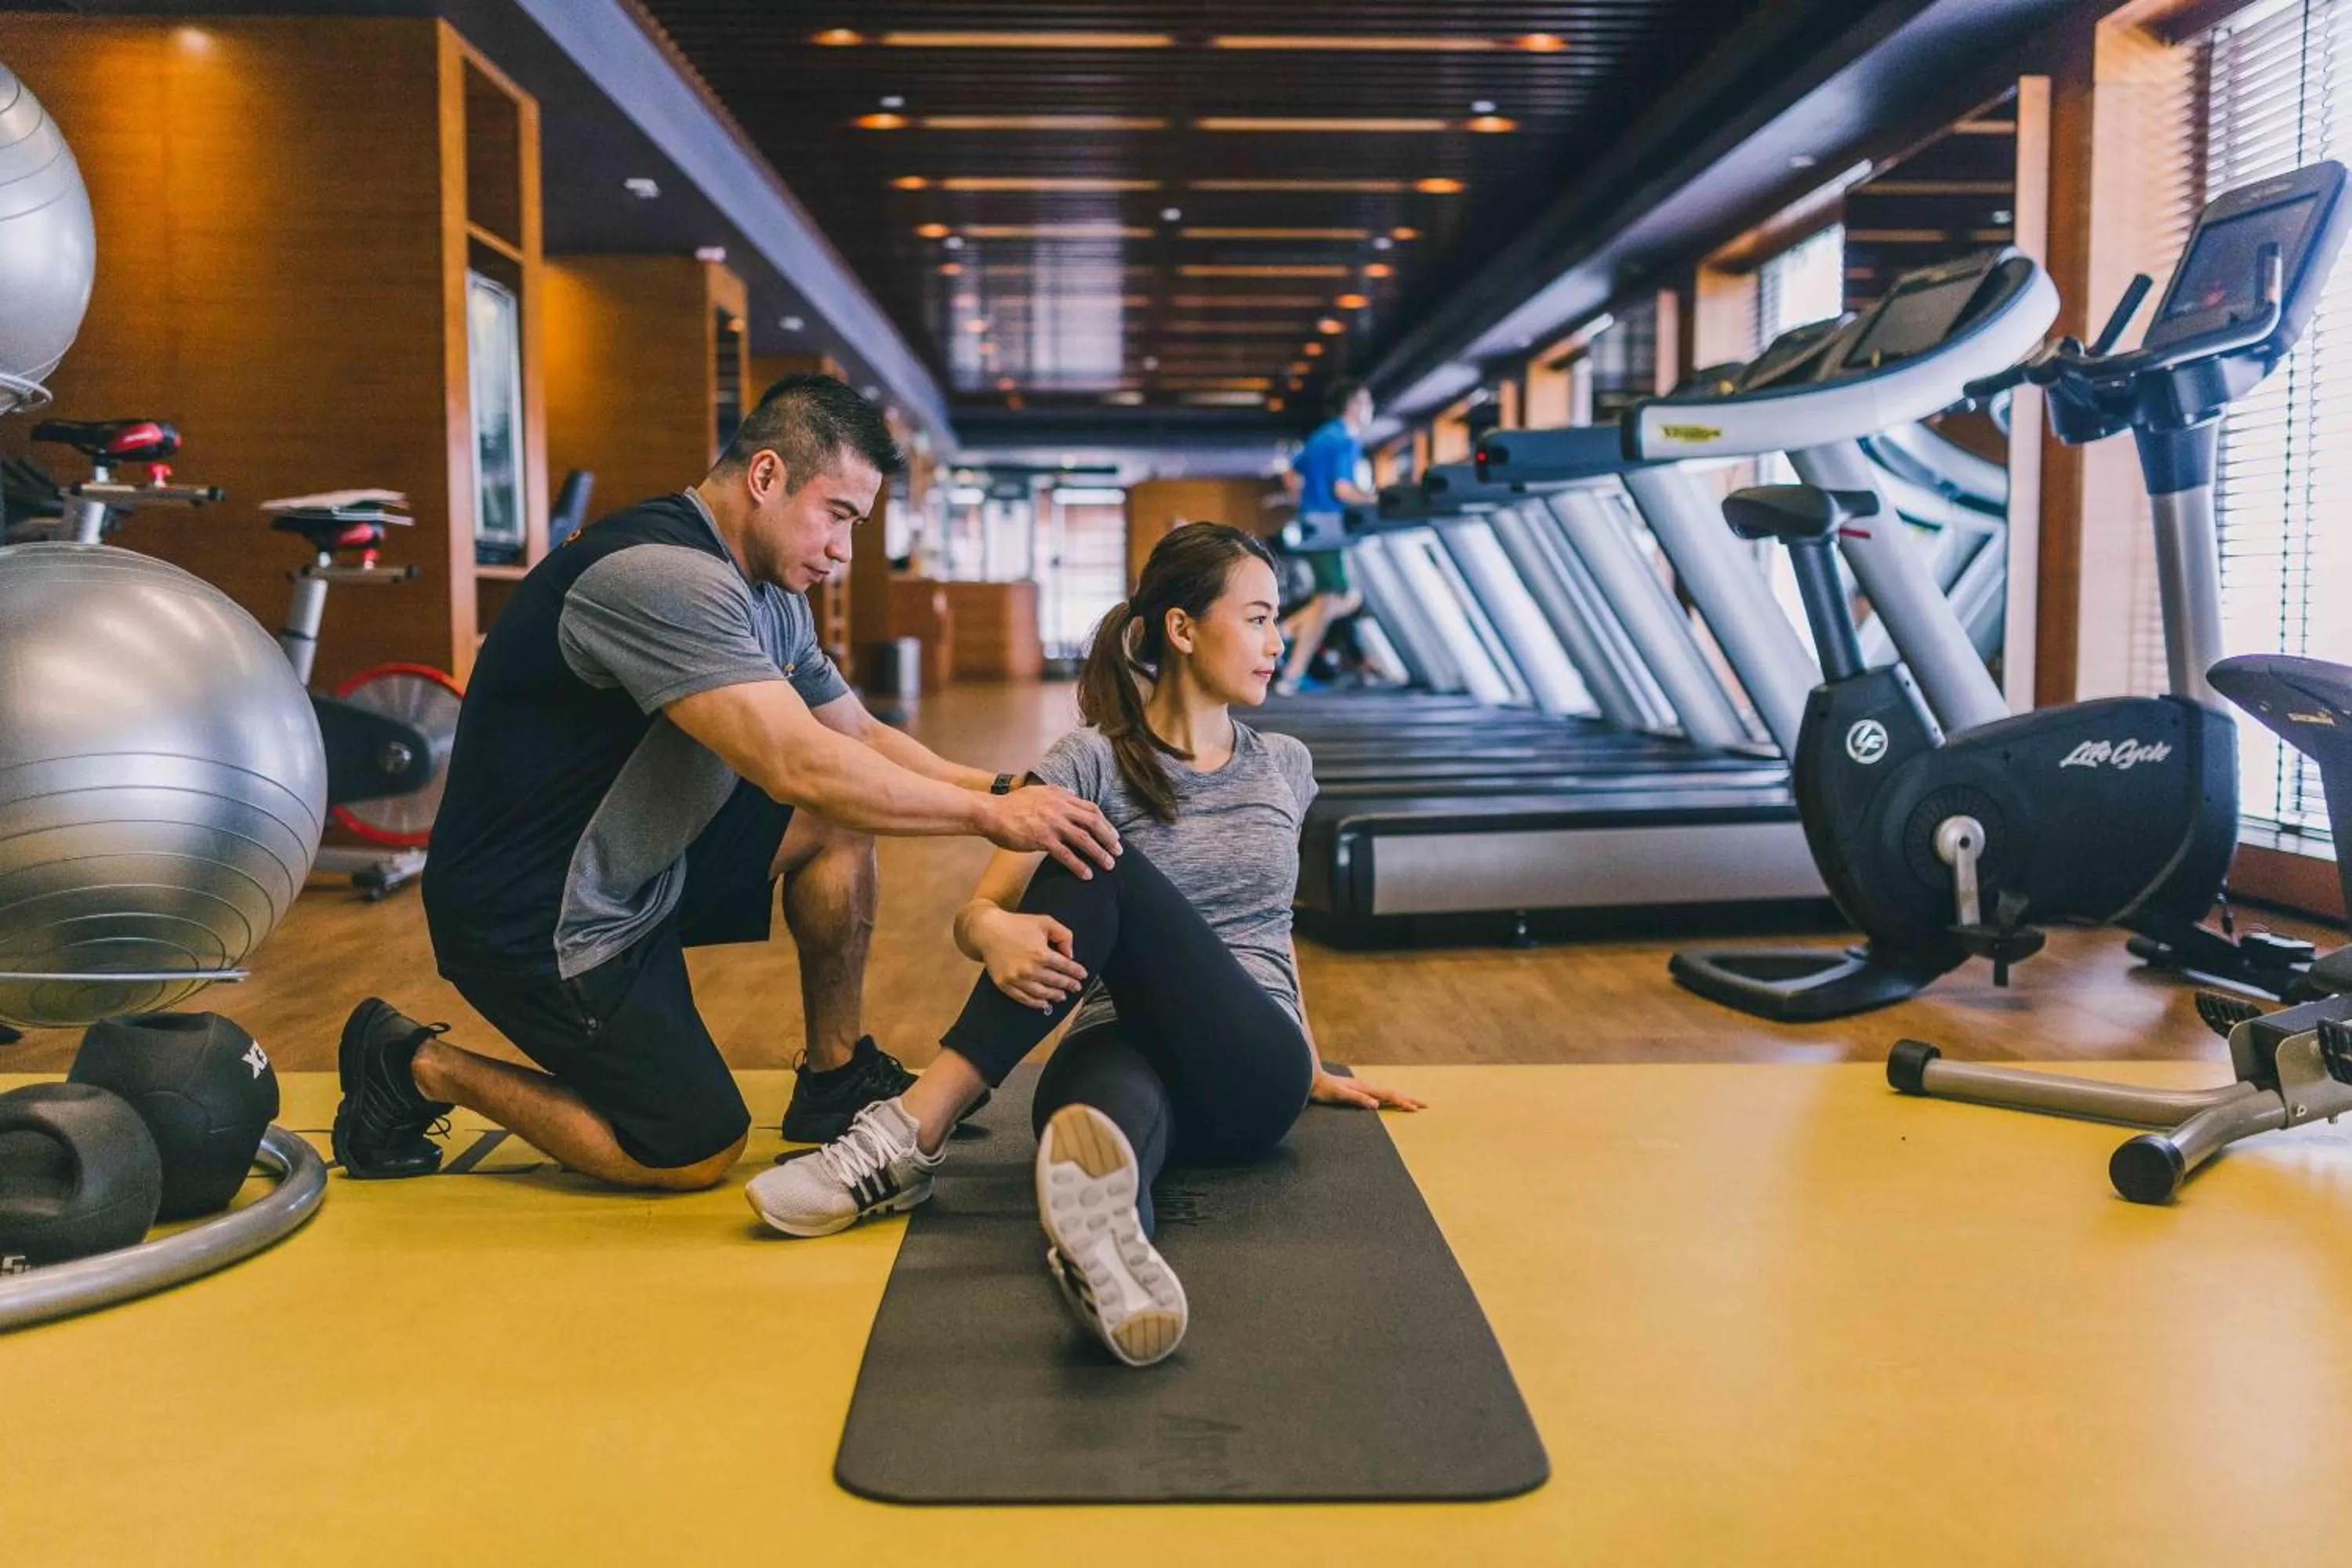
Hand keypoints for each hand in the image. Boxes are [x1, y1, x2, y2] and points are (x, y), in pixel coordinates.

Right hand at [972, 909, 1088, 1011]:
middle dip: (1068, 985)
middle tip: (1076, 987)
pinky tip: (1044, 1004)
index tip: (1082, 975)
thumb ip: (1063, 936)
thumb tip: (1070, 955)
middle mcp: (1030, 969)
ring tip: (1062, 996)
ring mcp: (1016, 979)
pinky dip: (1036, 1003)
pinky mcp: (1005, 984)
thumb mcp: (1045, 922)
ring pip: (1041, 993)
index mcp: (1041, 954)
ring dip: (1054, 995)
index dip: (1076, 972)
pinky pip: (1024, 998)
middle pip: (1055, 981)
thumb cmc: (1017, 924)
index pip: (1065, 967)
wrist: (988, 930)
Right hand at [979, 785, 1119, 877]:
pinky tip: (1087, 875)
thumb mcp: (1038, 791)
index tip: (1113, 835)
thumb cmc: (1011, 805)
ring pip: (1084, 839)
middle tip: (1118, 852)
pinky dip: (1079, 865)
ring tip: (1109, 866)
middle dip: (1109, 838)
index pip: (1091, 809)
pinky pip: (1066, 854)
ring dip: (1099, 853)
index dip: (1105, 823)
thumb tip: (1071, 791)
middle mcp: (1060, 808)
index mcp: (1060, 797)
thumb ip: (1057, 791)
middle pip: (1093, 823)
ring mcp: (1052, 823)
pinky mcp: (1042, 839)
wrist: (990, 812)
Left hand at [1310, 1069, 1424, 1111]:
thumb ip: (1357, 1099)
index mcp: (1365, 1088)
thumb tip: (1376, 1105)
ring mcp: (1362, 1087)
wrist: (1311, 1079)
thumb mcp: (1340, 1095)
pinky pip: (1378, 1094)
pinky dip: (1388, 1098)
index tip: (1416, 1109)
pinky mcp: (1357, 1090)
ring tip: (1411, 1102)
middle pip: (1392, 1092)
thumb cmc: (1324, 1089)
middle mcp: (1366, 1086)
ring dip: (1400, 1098)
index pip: (1389, 1095)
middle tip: (1424, 1105)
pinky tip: (1387, 1100)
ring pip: (1386, 1092)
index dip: (1403, 1102)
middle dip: (1408, 1099)